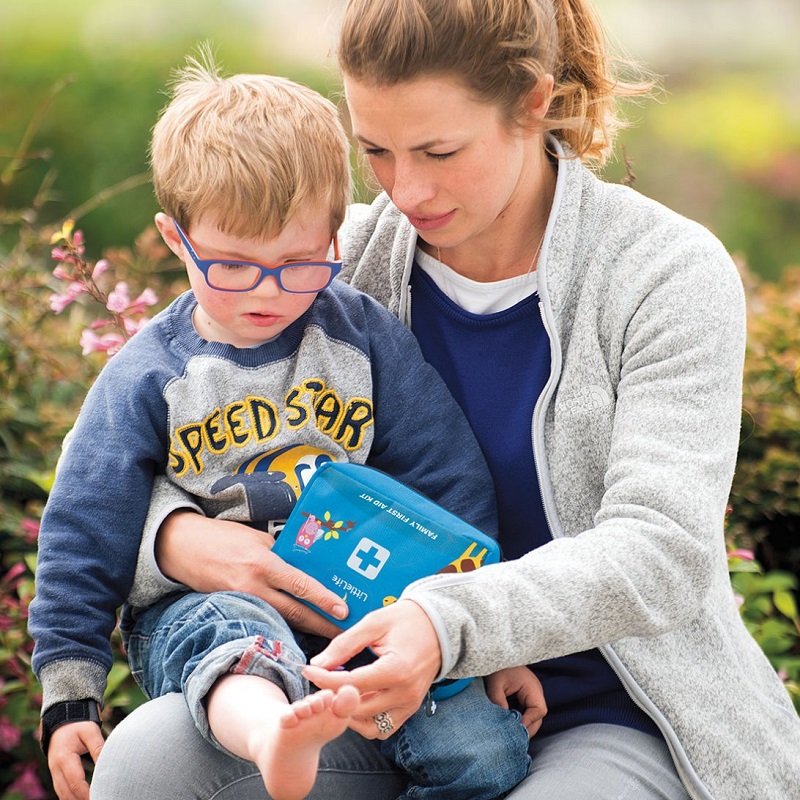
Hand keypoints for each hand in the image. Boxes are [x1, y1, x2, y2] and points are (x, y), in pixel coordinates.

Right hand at [47, 721, 103, 799]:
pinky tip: (83, 798)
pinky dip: (71, 796)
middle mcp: (55, 768)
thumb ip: (98, 747)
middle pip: (67, 793)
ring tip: (93, 798)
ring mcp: (54, 772)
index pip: (75, 782)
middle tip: (99, 798)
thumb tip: (107, 764)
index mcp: (64, 758)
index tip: (99, 796)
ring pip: (62, 794)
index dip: (87, 793)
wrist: (61, 721)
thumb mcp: (90, 731)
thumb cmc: (78, 725)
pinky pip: (62, 790)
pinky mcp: (56, 774)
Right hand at [157, 510, 348, 636]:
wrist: (181, 547)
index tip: (344, 610)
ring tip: (326, 637)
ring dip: (303, 630)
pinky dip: (279, 627)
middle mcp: (254, 586)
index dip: (324, 599)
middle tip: (344, 634)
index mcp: (264, 563)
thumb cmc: (223, 537)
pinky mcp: (231, 610)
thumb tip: (304, 567)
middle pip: (294, 612)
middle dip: (321, 625)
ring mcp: (241, 601)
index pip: (301, 585)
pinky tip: (294, 633)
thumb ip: (280, 554)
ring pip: (279, 621)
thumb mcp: (257, 538)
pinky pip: (261, 621)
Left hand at [302, 599, 441, 738]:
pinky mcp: (411, 708)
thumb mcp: (374, 623)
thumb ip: (345, 644)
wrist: (440, 625)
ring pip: (369, 725)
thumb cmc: (407, 619)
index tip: (308, 670)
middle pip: (357, 709)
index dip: (324, 679)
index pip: (350, 684)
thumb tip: (318, 663)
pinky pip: (383, 727)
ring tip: (338, 691)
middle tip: (320, 681)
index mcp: (397, 670)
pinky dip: (366, 719)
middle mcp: (405, 693)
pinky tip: (357, 699)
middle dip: (333, 697)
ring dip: (349, 713)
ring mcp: (410, 704)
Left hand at [485, 665, 546, 737]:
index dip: (529, 722)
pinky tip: (509, 724)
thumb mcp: (495, 683)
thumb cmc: (498, 667)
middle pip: (538, 717)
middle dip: (526, 728)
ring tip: (511, 734)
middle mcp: (535, 692)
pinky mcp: (525, 697)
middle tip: (513, 738)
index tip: (515, 729)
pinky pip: (526, 712)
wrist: (496, 655)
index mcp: (532, 687)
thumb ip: (498, 700)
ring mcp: (531, 695)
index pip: (539, 710)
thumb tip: (502, 720)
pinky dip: (520, 719)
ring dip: (523, 725)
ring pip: (533, 717)